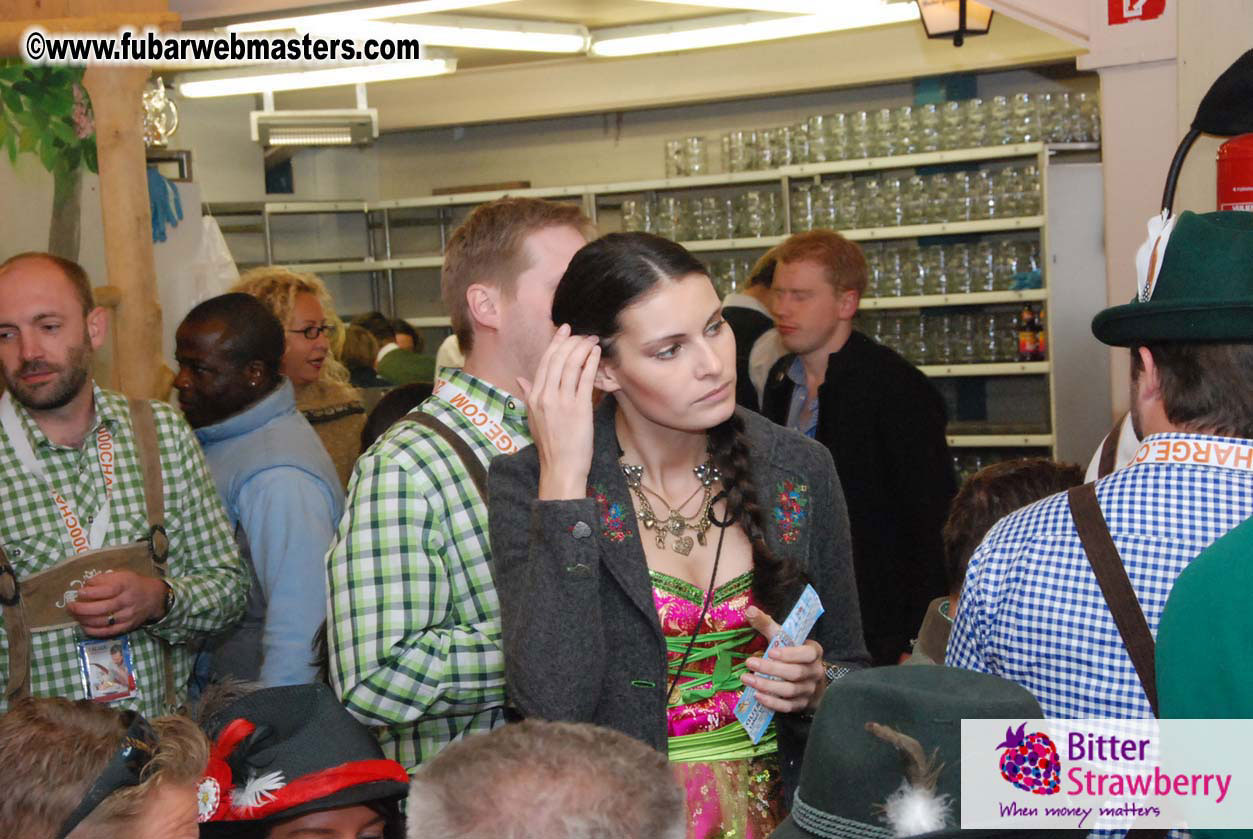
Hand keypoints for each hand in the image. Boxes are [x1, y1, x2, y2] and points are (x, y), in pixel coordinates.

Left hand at [66, 571, 167, 636]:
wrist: (154, 598)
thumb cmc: (133, 584)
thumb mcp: (122, 575)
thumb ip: (103, 579)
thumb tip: (86, 585)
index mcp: (126, 586)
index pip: (107, 591)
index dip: (91, 593)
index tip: (79, 593)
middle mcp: (127, 602)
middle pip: (102, 609)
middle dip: (82, 609)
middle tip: (70, 606)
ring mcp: (127, 616)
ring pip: (102, 622)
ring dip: (84, 620)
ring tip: (74, 615)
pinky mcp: (126, 627)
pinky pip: (107, 632)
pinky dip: (92, 630)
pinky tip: (84, 625)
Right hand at [519, 324, 600, 499]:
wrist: (561, 467)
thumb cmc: (550, 445)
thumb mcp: (533, 418)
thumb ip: (529, 395)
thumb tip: (521, 379)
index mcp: (533, 397)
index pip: (544, 362)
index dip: (555, 343)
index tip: (564, 330)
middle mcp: (545, 396)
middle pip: (557, 359)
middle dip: (571, 341)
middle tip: (582, 332)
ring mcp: (561, 401)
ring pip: (571, 365)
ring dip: (582, 348)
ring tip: (591, 339)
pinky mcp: (579, 408)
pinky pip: (585, 378)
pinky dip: (591, 362)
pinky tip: (596, 353)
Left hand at [741, 605, 825, 712]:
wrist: (806, 678)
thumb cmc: (791, 653)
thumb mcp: (782, 637)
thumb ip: (767, 624)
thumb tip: (749, 609)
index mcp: (814, 652)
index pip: (807, 654)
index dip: (790, 654)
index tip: (771, 652)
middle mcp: (815, 672)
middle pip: (795, 673)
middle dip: (771, 669)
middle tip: (749, 663)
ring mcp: (809, 690)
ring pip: (790, 691)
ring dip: (767, 686)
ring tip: (747, 679)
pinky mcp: (801, 704)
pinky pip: (788, 706)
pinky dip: (772, 702)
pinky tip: (757, 696)